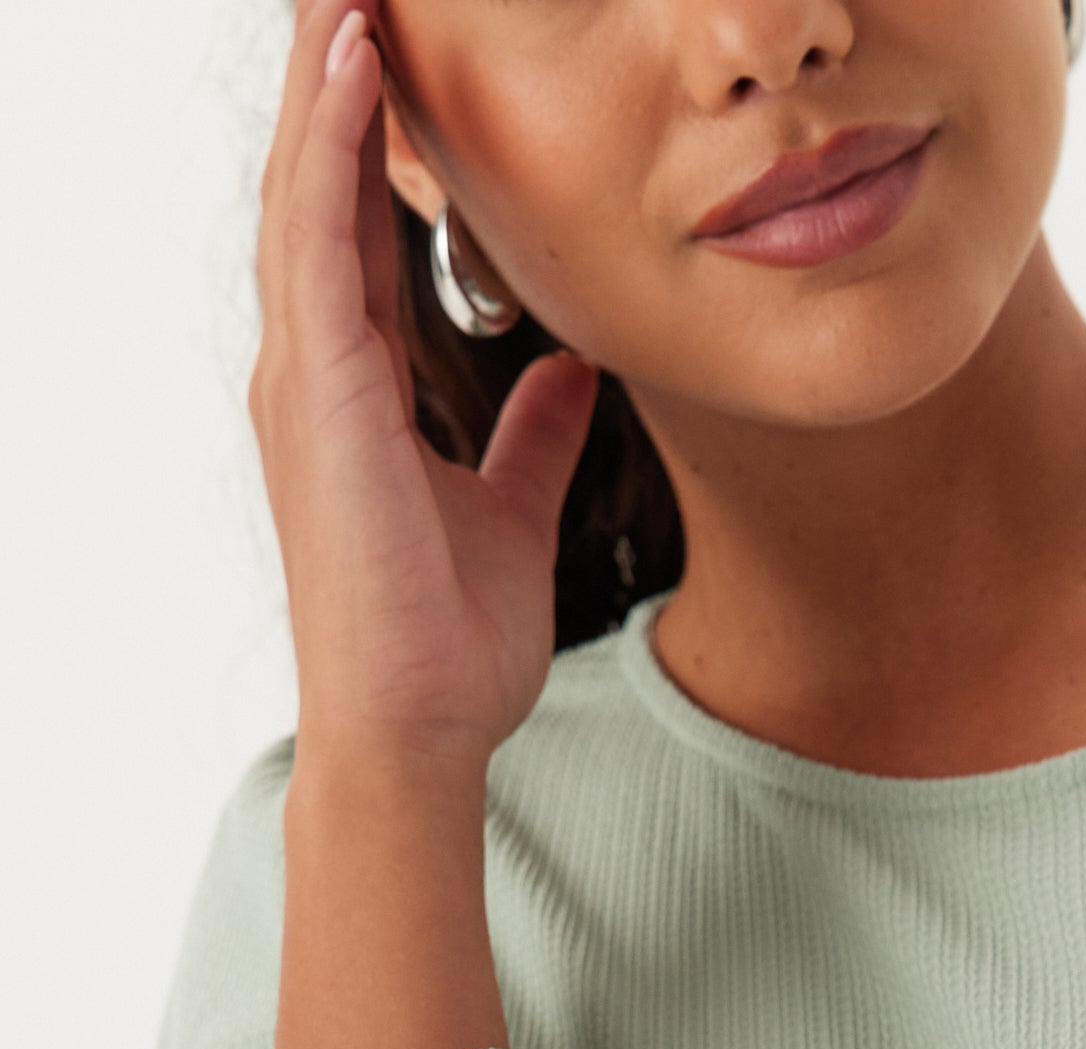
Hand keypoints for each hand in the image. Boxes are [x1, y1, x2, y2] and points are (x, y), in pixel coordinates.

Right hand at [251, 0, 599, 767]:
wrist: (419, 729)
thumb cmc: (450, 644)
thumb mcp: (511, 511)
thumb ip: (533, 434)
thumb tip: (571, 370)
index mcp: (357, 388)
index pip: (356, 225)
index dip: (370, 129)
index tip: (393, 38)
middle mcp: (316, 369)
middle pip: (313, 183)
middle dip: (327, 72)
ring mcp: (305, 380)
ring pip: (301, 188)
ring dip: (320, 76)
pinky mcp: (318, 399)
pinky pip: (318, 245)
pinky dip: (331, 150)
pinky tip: (352, 67)